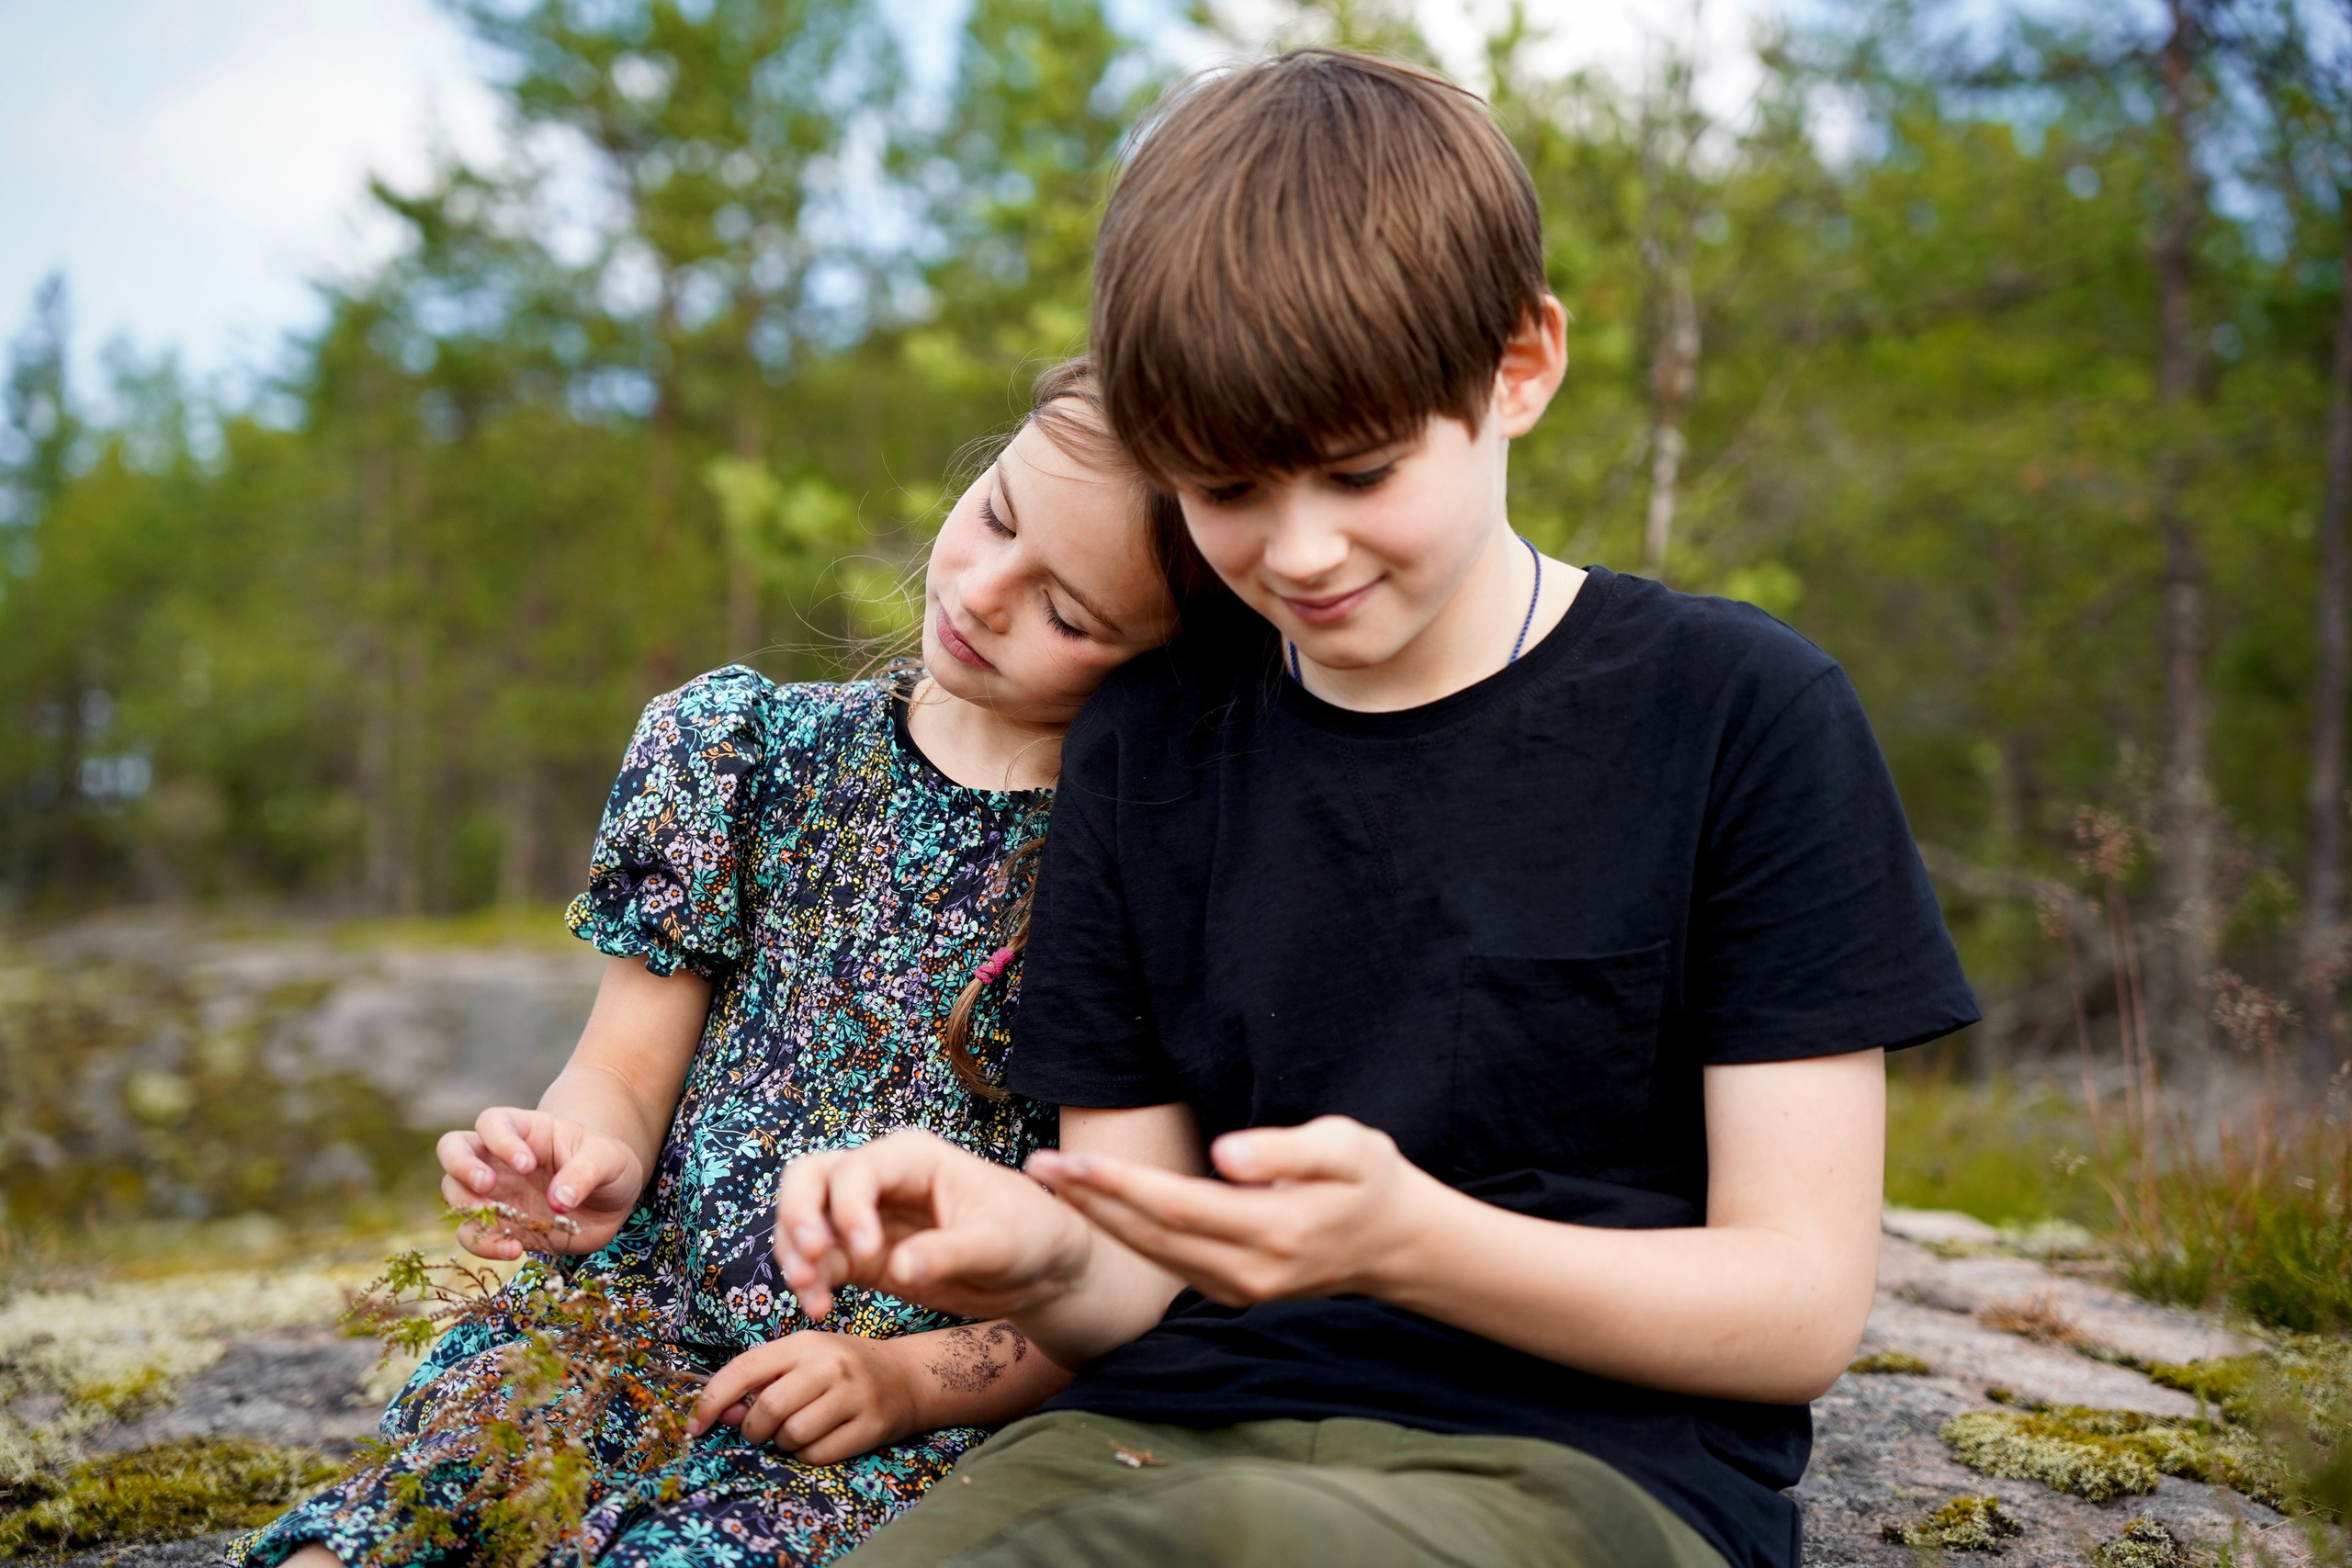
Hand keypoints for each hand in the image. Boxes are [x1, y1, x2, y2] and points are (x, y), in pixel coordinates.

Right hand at [438, 1107, 643, 1259]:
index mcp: (527, 1130)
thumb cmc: (608, 1163)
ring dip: (468, 1209)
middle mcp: (500, 1158)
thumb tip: (559, 1200)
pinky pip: (474, 1233)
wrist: (611, 1199)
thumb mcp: (609, 1159)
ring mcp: (495, 1192)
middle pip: (453, 1148)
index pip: (493, 1122)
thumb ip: (585, 1173)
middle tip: (488, 1186)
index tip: (527, 1165)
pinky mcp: (499, 1224)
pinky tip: (515, 1250)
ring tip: (505, 1226)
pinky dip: (484, 1244)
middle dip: (462, 1166)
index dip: (500, 1141)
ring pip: (454, 1192)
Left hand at [687, 1331, 917, 1463]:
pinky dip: (808, 1456)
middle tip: (761, 1431)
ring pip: (793, 1435)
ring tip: (796, 1432)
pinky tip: (818, 1441)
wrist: (907, 1376)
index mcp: (804, 1342)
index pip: (745, 1369)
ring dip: (783, 1443)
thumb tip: (720, 1414)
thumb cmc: (842, 1368)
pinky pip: (819, 1455)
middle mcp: (830, 1364)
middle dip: (754, 1429)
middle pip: (769, 1408)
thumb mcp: (803, 1361)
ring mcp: (853, 1395)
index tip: (694, 1426)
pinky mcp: (871, 1425)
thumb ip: (761, 1381)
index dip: (712, 1400)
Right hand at [773, 1128, 1091, 1322]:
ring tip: (810, 1295)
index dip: (849, 1208)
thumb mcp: (999, 1243)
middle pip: (810, 1177)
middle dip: (797, 1215)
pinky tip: (819, 1307)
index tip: (869, 1253)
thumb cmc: (1029, 1235)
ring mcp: (867, 1217)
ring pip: (805, 1219)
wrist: (1041, 1268)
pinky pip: (820, 1261)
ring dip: (795, 1254)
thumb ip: (949, 1252)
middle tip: (810, 1260)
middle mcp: (881, 1180)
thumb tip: (901, 1266)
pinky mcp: (865, 1255)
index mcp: (913, 1158)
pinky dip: (810, 1281)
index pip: (857, 1169)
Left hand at [1025, 1115, 1447, 1306]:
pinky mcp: (1233, 1293)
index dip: (1120, 1184)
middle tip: (1038, 1166)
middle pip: (1152, 1235)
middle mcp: (1249, 1272)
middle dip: (1092, 1200)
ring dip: (1101, 1218)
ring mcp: (1240, 1290)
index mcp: (1275, 1231)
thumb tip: (1224, 1156)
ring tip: (1053, 1181)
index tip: (1073, 1160)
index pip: (1178, 1206)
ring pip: (1153, 1254)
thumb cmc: (1371, 1181)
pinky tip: (1098, 1207)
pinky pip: (1168, 1263)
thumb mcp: (1347, 1147)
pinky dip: (1128, 1235)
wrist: (1399, 1245)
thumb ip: (1284, 1150)